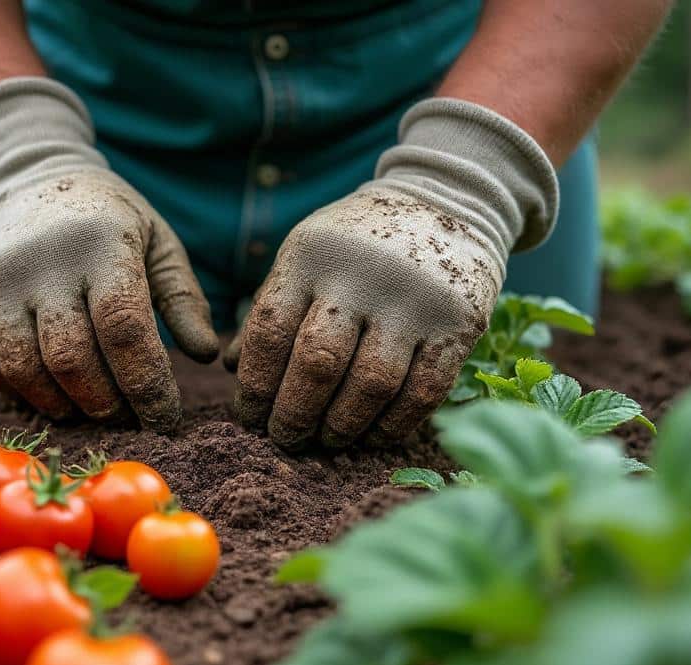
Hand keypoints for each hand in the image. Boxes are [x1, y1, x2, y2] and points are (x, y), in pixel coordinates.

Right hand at [0, 79, 217, 432]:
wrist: (21, 176)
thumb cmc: (105, 218)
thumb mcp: (155, 240)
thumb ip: (183, 296)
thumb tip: (206, 354)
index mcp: (100, 245)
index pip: (124, 329)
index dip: (146, 384)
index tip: (166, 417)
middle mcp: (42, 265)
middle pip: (72, 359)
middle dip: (107, 403)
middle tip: (131, 419)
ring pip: (27, 370)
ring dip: (66, 406)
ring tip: (95, 411)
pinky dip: (26, 394)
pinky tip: (56, 397)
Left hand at [226, 98, 558, 447]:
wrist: (448, 197)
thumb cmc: (356, 242)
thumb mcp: (305, 257)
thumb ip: (271, 309)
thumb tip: (231, 371)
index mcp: (312, 256)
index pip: (270, 331)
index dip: (254, 385)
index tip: (249, 417)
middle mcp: (363, 275)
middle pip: (318, 364)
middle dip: (293, 415)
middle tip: (285, 438)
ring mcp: (416, 300)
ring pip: (370, 386)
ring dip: (342, 426)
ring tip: (326, 440)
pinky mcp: (459, 324)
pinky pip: (422, 393)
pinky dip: (392, 425)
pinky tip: (371, 434)